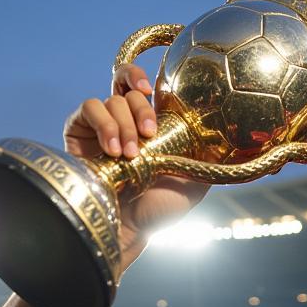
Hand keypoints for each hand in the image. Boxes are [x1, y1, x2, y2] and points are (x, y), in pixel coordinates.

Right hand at [63, 62, 207, 263]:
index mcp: (147, 124)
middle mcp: (123, 120)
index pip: (141, 85)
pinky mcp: (77, 132)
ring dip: (124, 124)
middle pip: (127, 87)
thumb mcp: (193, 182)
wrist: (128, 230)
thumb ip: (206, 157)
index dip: (142, 76)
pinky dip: (103, 125)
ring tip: (129, 156)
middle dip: (140, 108)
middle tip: (149, 135)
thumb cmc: (158, 211)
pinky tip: (111, 150)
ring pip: (110, 99)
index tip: (150, 90)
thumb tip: (230, 137)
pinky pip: (88, 108)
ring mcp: (99, 126)